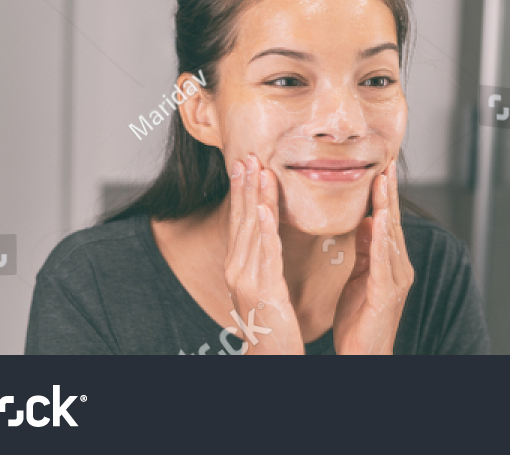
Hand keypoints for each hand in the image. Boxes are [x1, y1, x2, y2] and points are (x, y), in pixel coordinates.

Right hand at [224, 154, 304, 354]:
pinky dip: (265, 230)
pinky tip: (266, 210)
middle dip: (245, 186)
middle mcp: (238, 269)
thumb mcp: (264, 284)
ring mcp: (247, 279)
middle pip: (243, 219)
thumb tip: (266, 235)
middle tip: (248, 155)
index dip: (242, 191)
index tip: (245, 164)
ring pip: (253, 231)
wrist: (270, 355)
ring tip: (258, 171)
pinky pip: (265, 254)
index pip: (241, 220)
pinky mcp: (263, 289)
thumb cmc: (271, 322)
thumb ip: (264, 258)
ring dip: (255, 198)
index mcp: (239, 266)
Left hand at [334, 160, 414, 354]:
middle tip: (386, 165)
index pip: (387, 222)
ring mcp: (396, 279)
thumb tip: (368, 221)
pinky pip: (384, 259)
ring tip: (383, 183)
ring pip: (391, 236)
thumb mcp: (360, 277)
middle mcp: (399, 267)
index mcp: (390, 263)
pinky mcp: (387, 291)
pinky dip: (383, 237)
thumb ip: (366, 250)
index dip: (384, 196)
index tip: (380, 171)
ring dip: (387, 207)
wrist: (363, 354)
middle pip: (393, 223)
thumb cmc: (360, 321)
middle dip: (389, 194)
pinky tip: (380, 219)